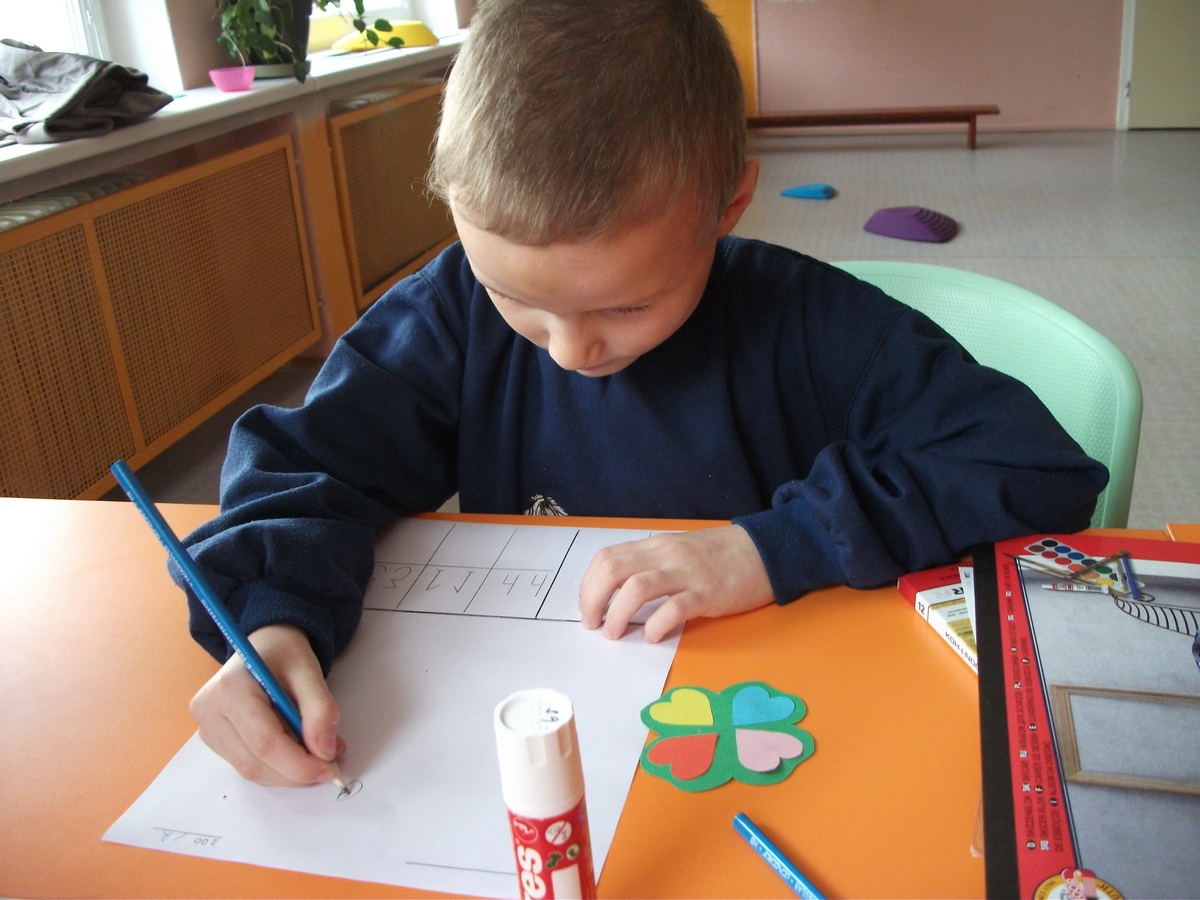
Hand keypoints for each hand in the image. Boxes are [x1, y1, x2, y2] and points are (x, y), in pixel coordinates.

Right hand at [189, 624, 344, 785]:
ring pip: (251, 770)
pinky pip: (248, 765)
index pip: (265, 743)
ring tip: (316, 752)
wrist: (265, 647)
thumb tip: (324, 752)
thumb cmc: (285, 655)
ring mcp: (207, 728)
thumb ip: (321, 710)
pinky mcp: (213, 740)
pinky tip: (295, 749)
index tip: (330, 770)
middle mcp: (209, 711)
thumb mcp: (310, 672)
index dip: (299, 765)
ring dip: (288, 772)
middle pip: (255, 763)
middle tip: (330, 764)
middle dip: (296, 771)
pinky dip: (277, 766)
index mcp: (230, 689)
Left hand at [578, 525, 774, 642]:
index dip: (589, 585)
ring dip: (617, 614)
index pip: (607, 558)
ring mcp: (687, 573)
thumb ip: (651, 565)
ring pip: (636, 588)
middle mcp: (666, 555)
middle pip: (613, 570)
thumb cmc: (721, 555)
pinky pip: (673, 609)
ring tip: (614, 633)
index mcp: (656, 546)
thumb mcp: (679, 551)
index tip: (587, 607)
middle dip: (593, 600)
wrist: (766, 550)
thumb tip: (619, 592)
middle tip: (592, 624)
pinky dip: (655, 625)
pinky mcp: (708, 594)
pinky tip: (651, 637)